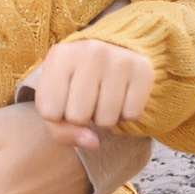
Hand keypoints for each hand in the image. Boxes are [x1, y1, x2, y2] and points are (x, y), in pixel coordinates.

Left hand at [30, 40, 153, 148]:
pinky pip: (132, 115)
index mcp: (60, 55)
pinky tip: (120, 96)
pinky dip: (125, 114)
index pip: (50, 112)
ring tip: (102, 97)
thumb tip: (93, 142)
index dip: (57, 115)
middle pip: (78, 116)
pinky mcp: (143, 69)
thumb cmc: (73, 83)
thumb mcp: (55, 100)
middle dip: (81, 117)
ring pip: (106, 120)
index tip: (62, 98)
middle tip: (86, 99)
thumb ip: (61, 130)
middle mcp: (90, 51)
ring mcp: (119, 58)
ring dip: (104, 119)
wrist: (108, 54)